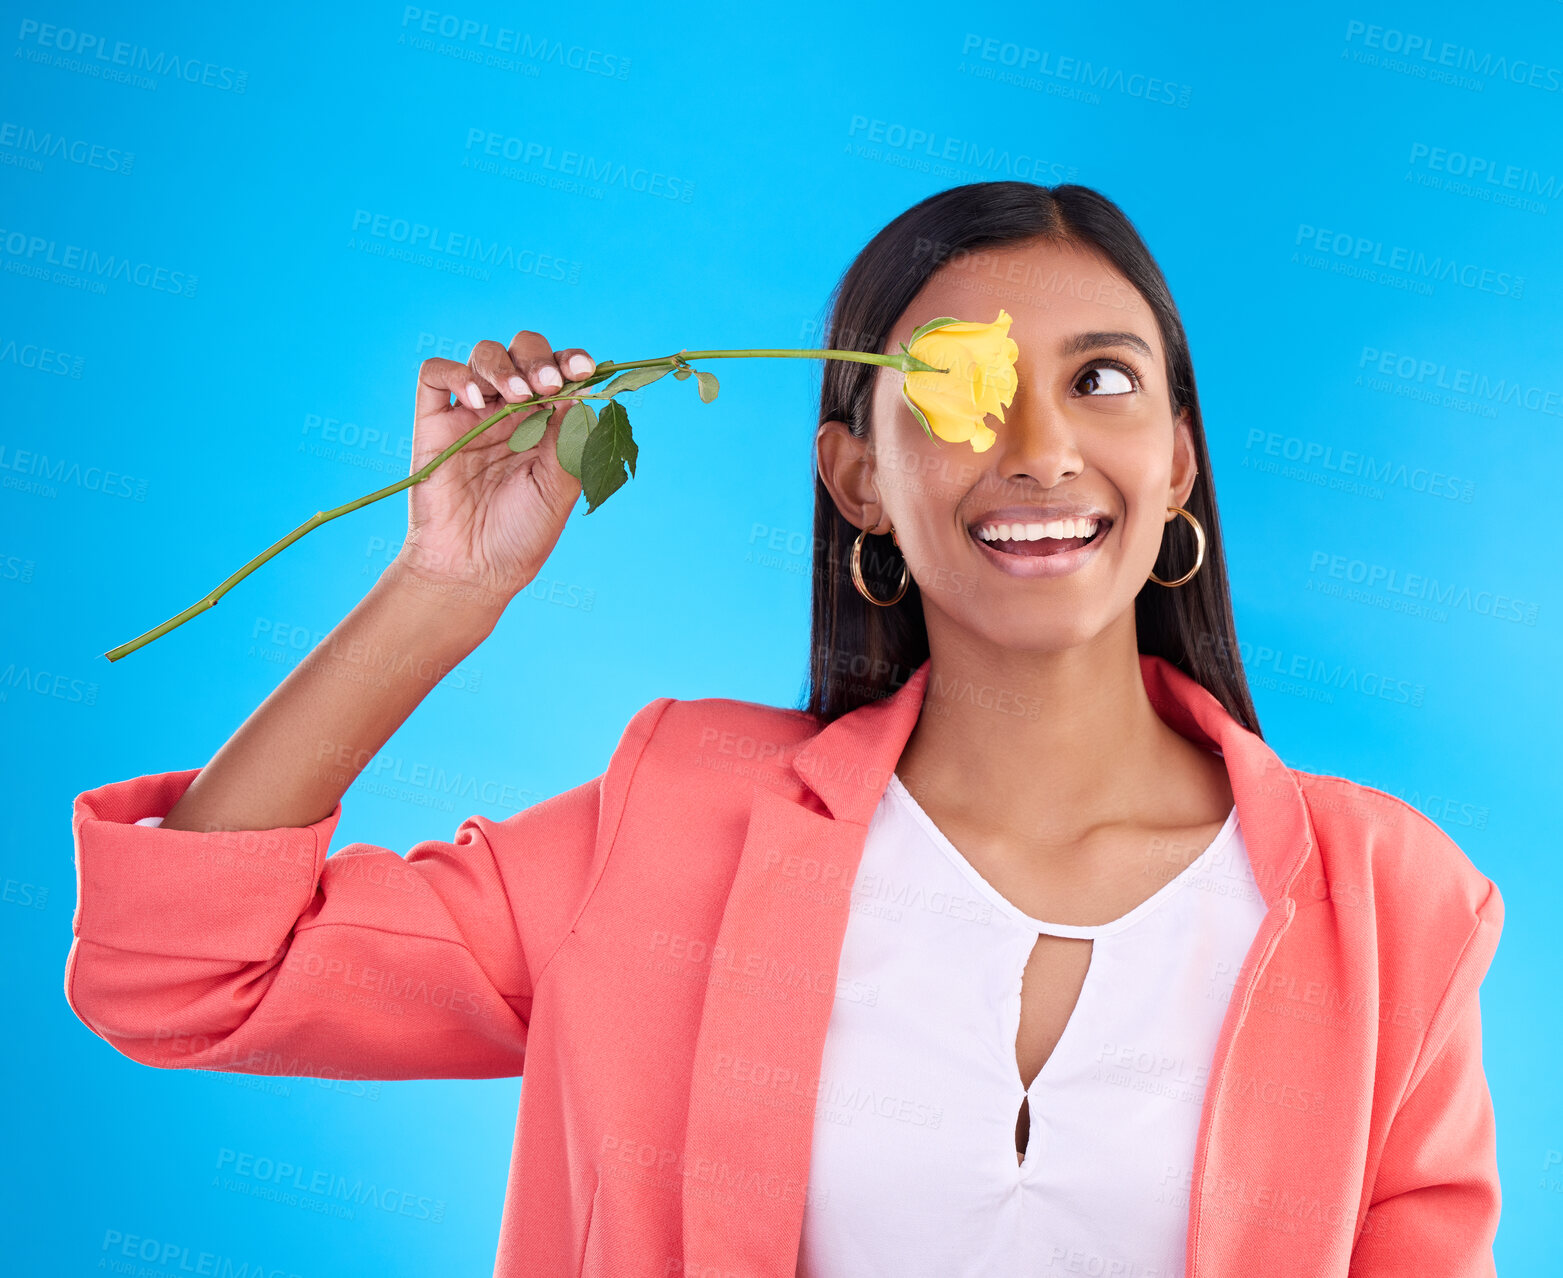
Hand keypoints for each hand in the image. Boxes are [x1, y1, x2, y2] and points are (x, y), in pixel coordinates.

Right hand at [394, 330, 595, 603]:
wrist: (474, 569)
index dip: (572, 361)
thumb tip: (580, 389)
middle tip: (546, 386)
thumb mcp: (559, 487)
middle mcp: (512, 410)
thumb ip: (568, 438)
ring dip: (503, 365)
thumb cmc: (522, 533)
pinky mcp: (435, 422)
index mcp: (548, 421)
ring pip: (484, 354)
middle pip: (523, 350)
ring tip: (515, 396)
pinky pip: (435, 374)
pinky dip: (456, 374)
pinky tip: (477, 401)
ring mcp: (472, 413)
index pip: (562, 372)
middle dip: (537, 358)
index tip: (583, 370)